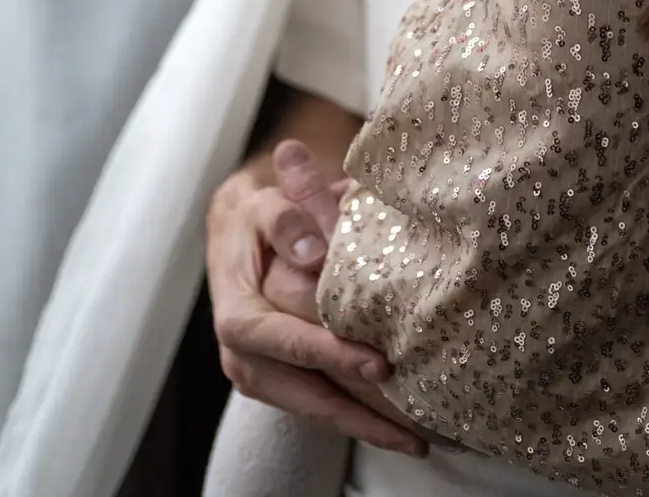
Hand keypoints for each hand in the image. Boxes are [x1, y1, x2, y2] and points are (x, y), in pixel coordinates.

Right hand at [207, 139, 426, 456]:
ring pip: (315, 411)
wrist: (235, 238)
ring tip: (413, 441)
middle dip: (359, 414)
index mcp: (238, 317)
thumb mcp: (264, 207)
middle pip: (306, 395)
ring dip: (363, 427)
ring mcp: (259, 377)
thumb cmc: (256, 220)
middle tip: (412, 427)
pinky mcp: (275, 384)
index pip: (287, 343)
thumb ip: (287, 220)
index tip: (378, 366)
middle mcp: (244, 357)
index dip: (331, 356)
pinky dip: (353, 419)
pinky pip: (316, 408)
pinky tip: (391, 428)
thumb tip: (315, 252)